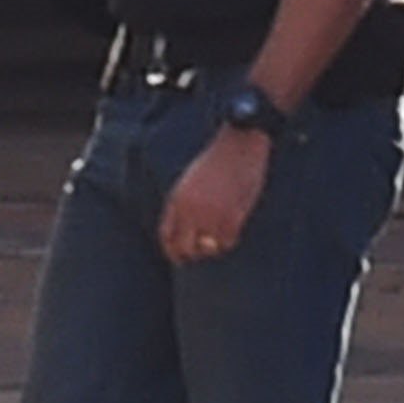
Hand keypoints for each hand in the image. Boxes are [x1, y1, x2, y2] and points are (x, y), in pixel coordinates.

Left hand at [158, 126, 270, 265]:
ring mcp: (210, 215)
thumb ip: (184, 205)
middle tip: (204, 253)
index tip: (181, 257)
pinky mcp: (231, 216)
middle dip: (192, 255)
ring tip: (219, 238)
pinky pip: (227, 242)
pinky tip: (232, 232)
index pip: (166, 237)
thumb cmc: (215, 163)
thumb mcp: (190, 182)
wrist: (237, 145)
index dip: (172, 251)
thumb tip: (186, 232)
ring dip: (214, 247)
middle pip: (184, 248)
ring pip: (208, 249)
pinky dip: (229, 241)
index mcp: (176, 200)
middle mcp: (189, 211)